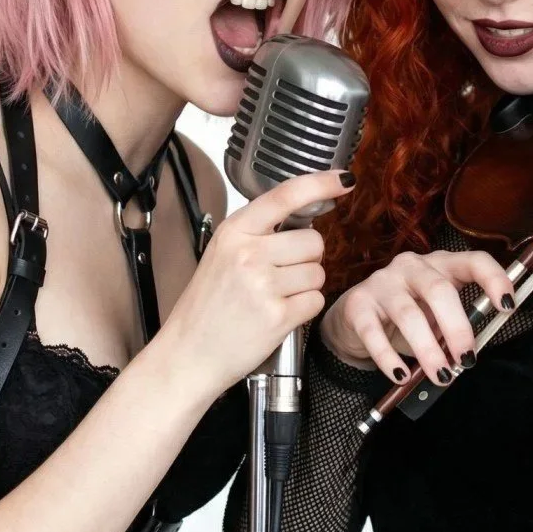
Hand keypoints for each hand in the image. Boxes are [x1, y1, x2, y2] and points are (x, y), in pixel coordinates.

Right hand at [161, 170, 354, 392]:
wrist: (188, 353)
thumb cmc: (208, 305)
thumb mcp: (222, 254)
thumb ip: (258, 233)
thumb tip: (307, 212)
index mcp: (234, 232)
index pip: (285, 195)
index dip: (321, 184)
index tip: (344, 178)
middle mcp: (248, 254)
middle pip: (314, 241)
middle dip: (307, 258)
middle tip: (279, 275)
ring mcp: (263, 285)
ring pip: (318, 272)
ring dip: (306, 286)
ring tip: (274, 297)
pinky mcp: (277, 316)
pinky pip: (315, 300)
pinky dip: (304, 308)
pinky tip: (279, 314)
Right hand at [319, 250, 514, 385]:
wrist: (357, 318)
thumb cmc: (408, 316)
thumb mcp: (436, 316)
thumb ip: (454, 328)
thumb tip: (468, 356)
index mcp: (441, 265)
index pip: (473, 261)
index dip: (494, 279)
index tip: (508, 306)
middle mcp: (411, 267)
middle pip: (439, 290)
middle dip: (457, 328)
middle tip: (467, 360)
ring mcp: (382, 282)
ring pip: (408, 314)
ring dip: (427, 349)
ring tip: (440, 375)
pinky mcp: (358, 304)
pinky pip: (374, 333)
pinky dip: (389, 358)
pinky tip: (402, 376)